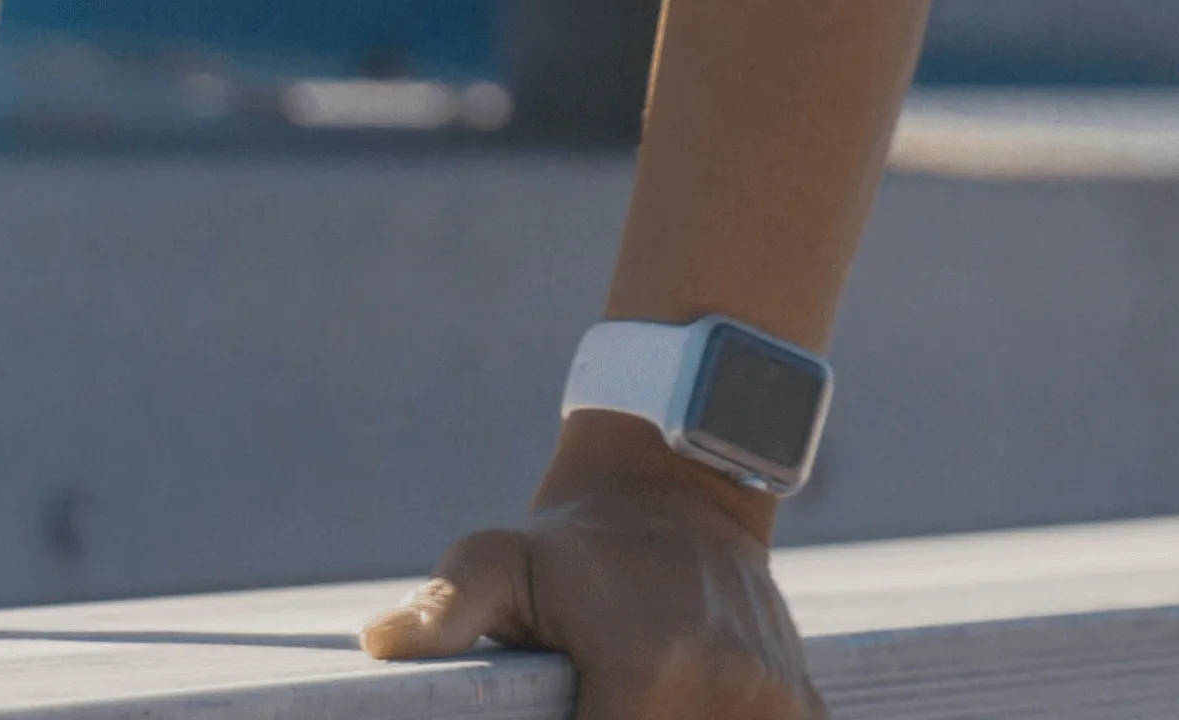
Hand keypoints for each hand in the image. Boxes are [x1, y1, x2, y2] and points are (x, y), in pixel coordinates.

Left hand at [361, 414, 821, 717]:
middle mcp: (721, 689)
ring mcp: (769, 698)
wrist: (677, 482)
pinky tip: (679, 704)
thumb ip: (445, 611)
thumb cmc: (572, 542)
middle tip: (595, 692)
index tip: (560, 711)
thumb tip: (379, 643)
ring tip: (633, 696)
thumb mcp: (496, 559)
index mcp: (644, 674)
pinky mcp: (799, 703)